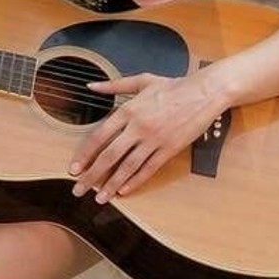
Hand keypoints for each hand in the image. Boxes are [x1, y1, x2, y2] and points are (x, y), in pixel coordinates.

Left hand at [68, 71, 223, 200]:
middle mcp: (138, 127)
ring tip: (99, 197)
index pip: (99, 136)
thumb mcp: (141, 81)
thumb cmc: (173, 86)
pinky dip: (135, 181)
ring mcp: (154, 140)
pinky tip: (124, 191)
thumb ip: (114, 85)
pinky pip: (149, 168)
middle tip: (78, 189)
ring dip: (111, 184)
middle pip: (109, 155)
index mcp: (128, 110)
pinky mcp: (169, 149)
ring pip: (128, 166)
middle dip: (91, 175)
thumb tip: (91, 86)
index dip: (84, 154)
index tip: (74, 168)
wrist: (204, 92)